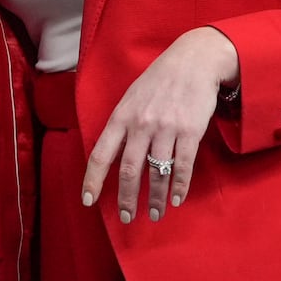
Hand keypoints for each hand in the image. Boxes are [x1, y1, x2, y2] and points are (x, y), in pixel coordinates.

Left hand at [82, 28, 238, 223]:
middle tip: (127, 218)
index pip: (100, 154)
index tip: (88, 201)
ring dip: (156, 198)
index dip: (93, 180)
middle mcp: (140, 125)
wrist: (192, 62)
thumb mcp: (130, 99)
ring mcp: (166, 129)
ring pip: (157, 173)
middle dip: (127, 198)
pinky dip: (179, 187)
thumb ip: (120, 126)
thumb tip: (111, 156)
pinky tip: (177, 199)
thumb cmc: (157, 82)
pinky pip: (183, 166)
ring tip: (155, 214)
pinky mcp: (190, 132)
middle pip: (130, 170)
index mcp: (120, 117)